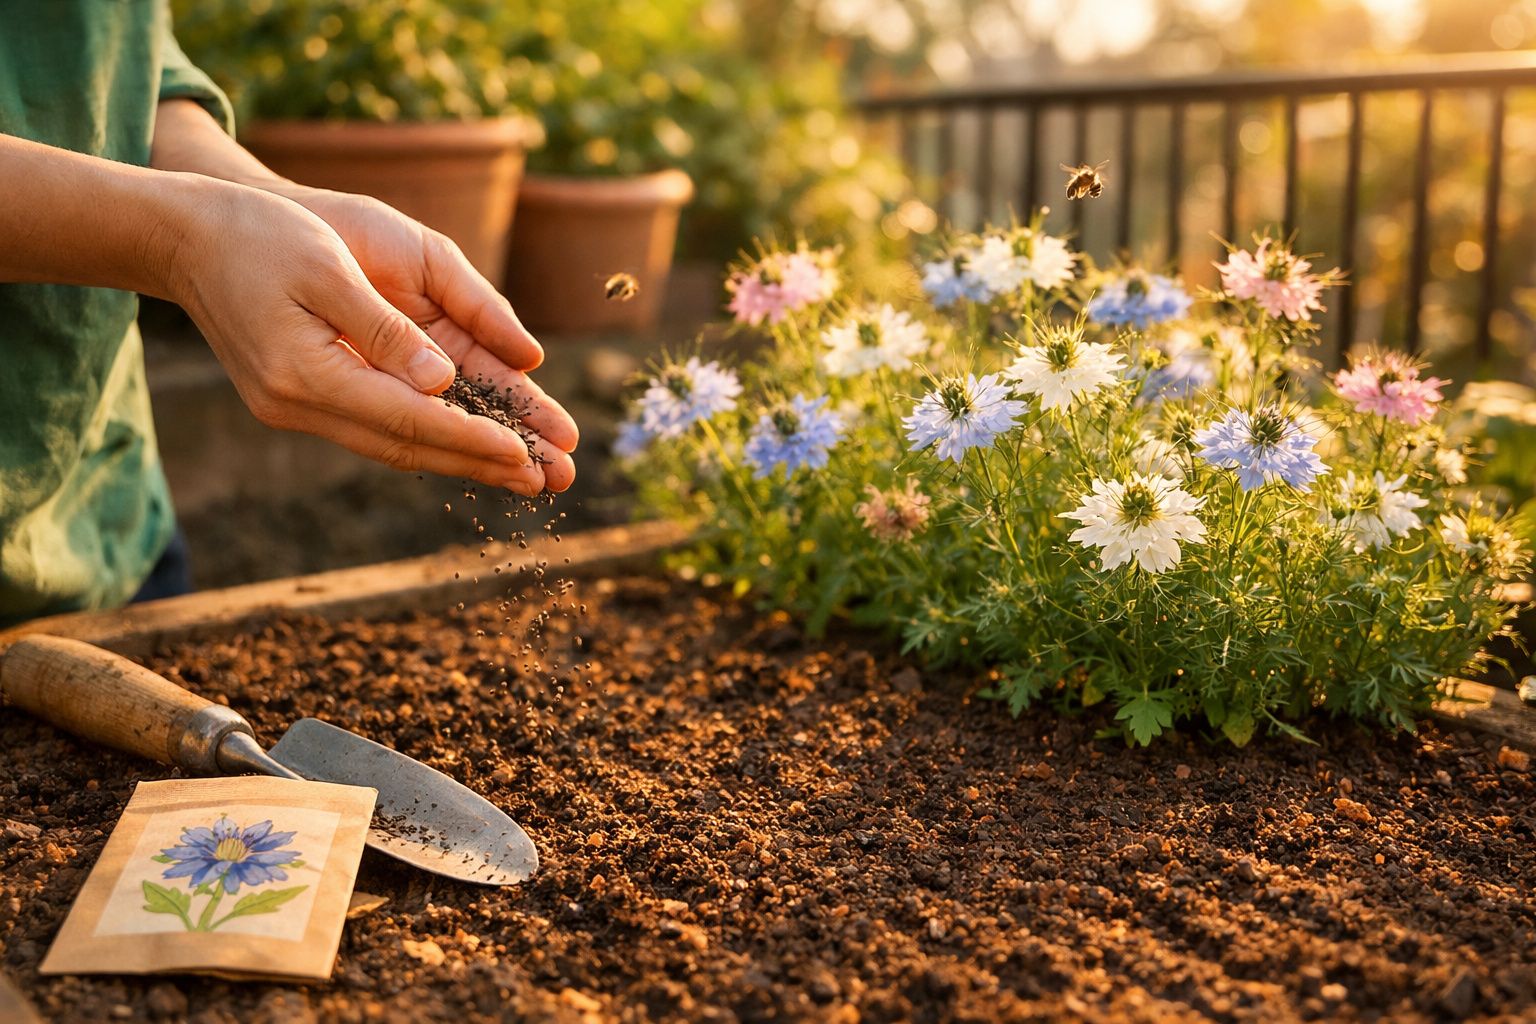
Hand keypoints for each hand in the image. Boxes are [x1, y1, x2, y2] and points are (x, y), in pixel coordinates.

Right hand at [169, 180, 558, 494]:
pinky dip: (429, 437)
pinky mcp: (302, 398)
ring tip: (527, 473)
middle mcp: (300, 405)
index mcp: (305, 374)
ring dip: (463, 458)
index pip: (407, 419)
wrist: (185, 237)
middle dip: (482, 462)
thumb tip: (443, 382)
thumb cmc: (259, 235)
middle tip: (548, 481)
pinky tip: (469, 445)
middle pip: (408, 445)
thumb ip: (386, 329)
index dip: (472, 439)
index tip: (527, 454)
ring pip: (396, 443)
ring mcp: (297, 408)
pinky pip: (379, 426)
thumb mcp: (327, 267)